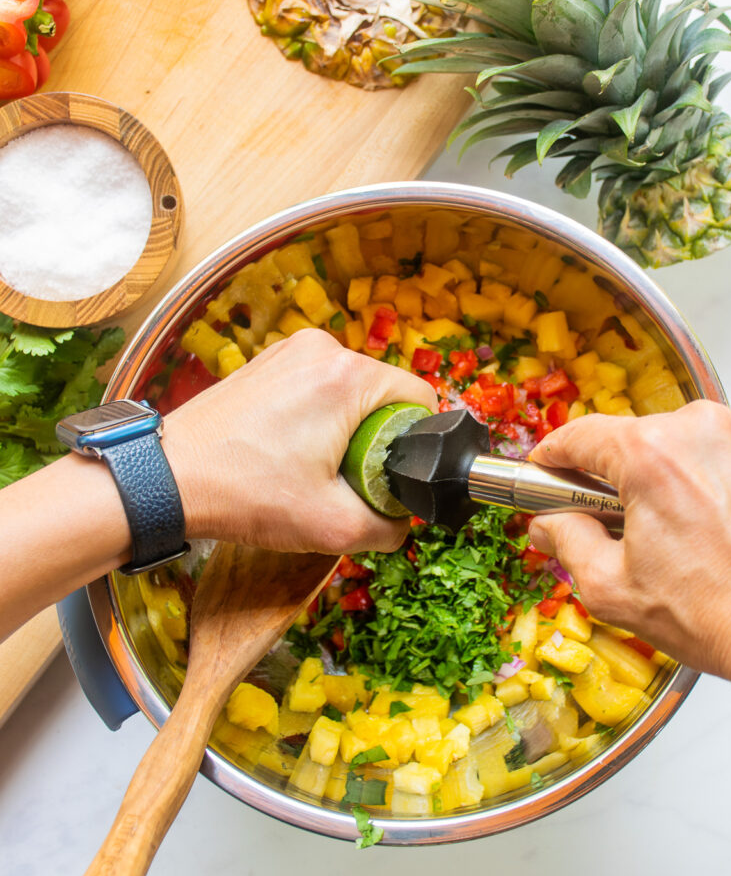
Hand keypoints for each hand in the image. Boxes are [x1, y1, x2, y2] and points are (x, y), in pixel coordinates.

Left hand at [162, 329, 436, 555]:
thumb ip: (387, 526)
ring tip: (313, 465)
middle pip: (384, 393)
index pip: (419, 397)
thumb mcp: (332, 527)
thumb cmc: (242, 493)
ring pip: (351, 390)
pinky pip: (318, 386)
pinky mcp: (269, 361)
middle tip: (345, 477)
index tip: (385, 472)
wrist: (167, 478)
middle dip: (377, 437)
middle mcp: (322, 348)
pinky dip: (317, 416)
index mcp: (347, 375)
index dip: (414, 441)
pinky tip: (291, 448)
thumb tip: (401, 520)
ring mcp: (290, 350)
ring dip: (347, 427)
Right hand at [527, 401, 730, 687]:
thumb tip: (551, 523)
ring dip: (690, 477)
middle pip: (646, 438)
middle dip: (632, 477)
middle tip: (639, 526)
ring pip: (699, 444)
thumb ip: (568, 541)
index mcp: (653, 455)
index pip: (583, 434)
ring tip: (704, 535)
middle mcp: (708, 430)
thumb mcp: (614, 590)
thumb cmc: (724, 619)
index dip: (556, 452)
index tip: (551, 464)